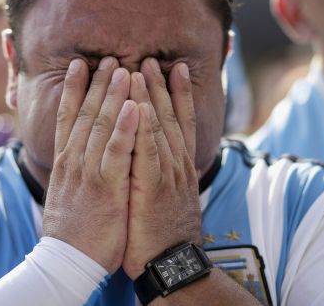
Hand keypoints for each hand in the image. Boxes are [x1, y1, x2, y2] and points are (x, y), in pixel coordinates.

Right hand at [43, 57, 138, 273]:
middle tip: (108, 57)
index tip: (80, 65)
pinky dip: (126, 127)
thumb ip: (70, 170)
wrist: (67, 262)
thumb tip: (72, 153)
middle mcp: (74, 161)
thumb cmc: (70, 231)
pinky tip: (136, 106)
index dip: (74, 89)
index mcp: (64, 162)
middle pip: (85, 114)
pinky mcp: (106, 187)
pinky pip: (117, 151)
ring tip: (124, 68)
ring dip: (113, 95)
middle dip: (97, 83)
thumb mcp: (64, 193)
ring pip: (100, 126)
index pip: (67, 117)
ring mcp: (89, 172)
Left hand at [123, 58, 201, 278]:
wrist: (172, 264)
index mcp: (179, 165)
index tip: (174, 67)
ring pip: (160, 128)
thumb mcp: (168, 195)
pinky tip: (142, 106)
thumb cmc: (163, 231)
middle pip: (171, 117)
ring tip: (141, 69)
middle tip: (152, 58)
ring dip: (151, 97)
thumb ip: (164, 170)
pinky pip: (149, 152)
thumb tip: (158, 152)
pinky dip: (146, 128)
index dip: (179, 93)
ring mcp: (167, 175)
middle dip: (161, 85)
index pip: (182, 121)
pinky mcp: (153, 189)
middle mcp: (177, 165)